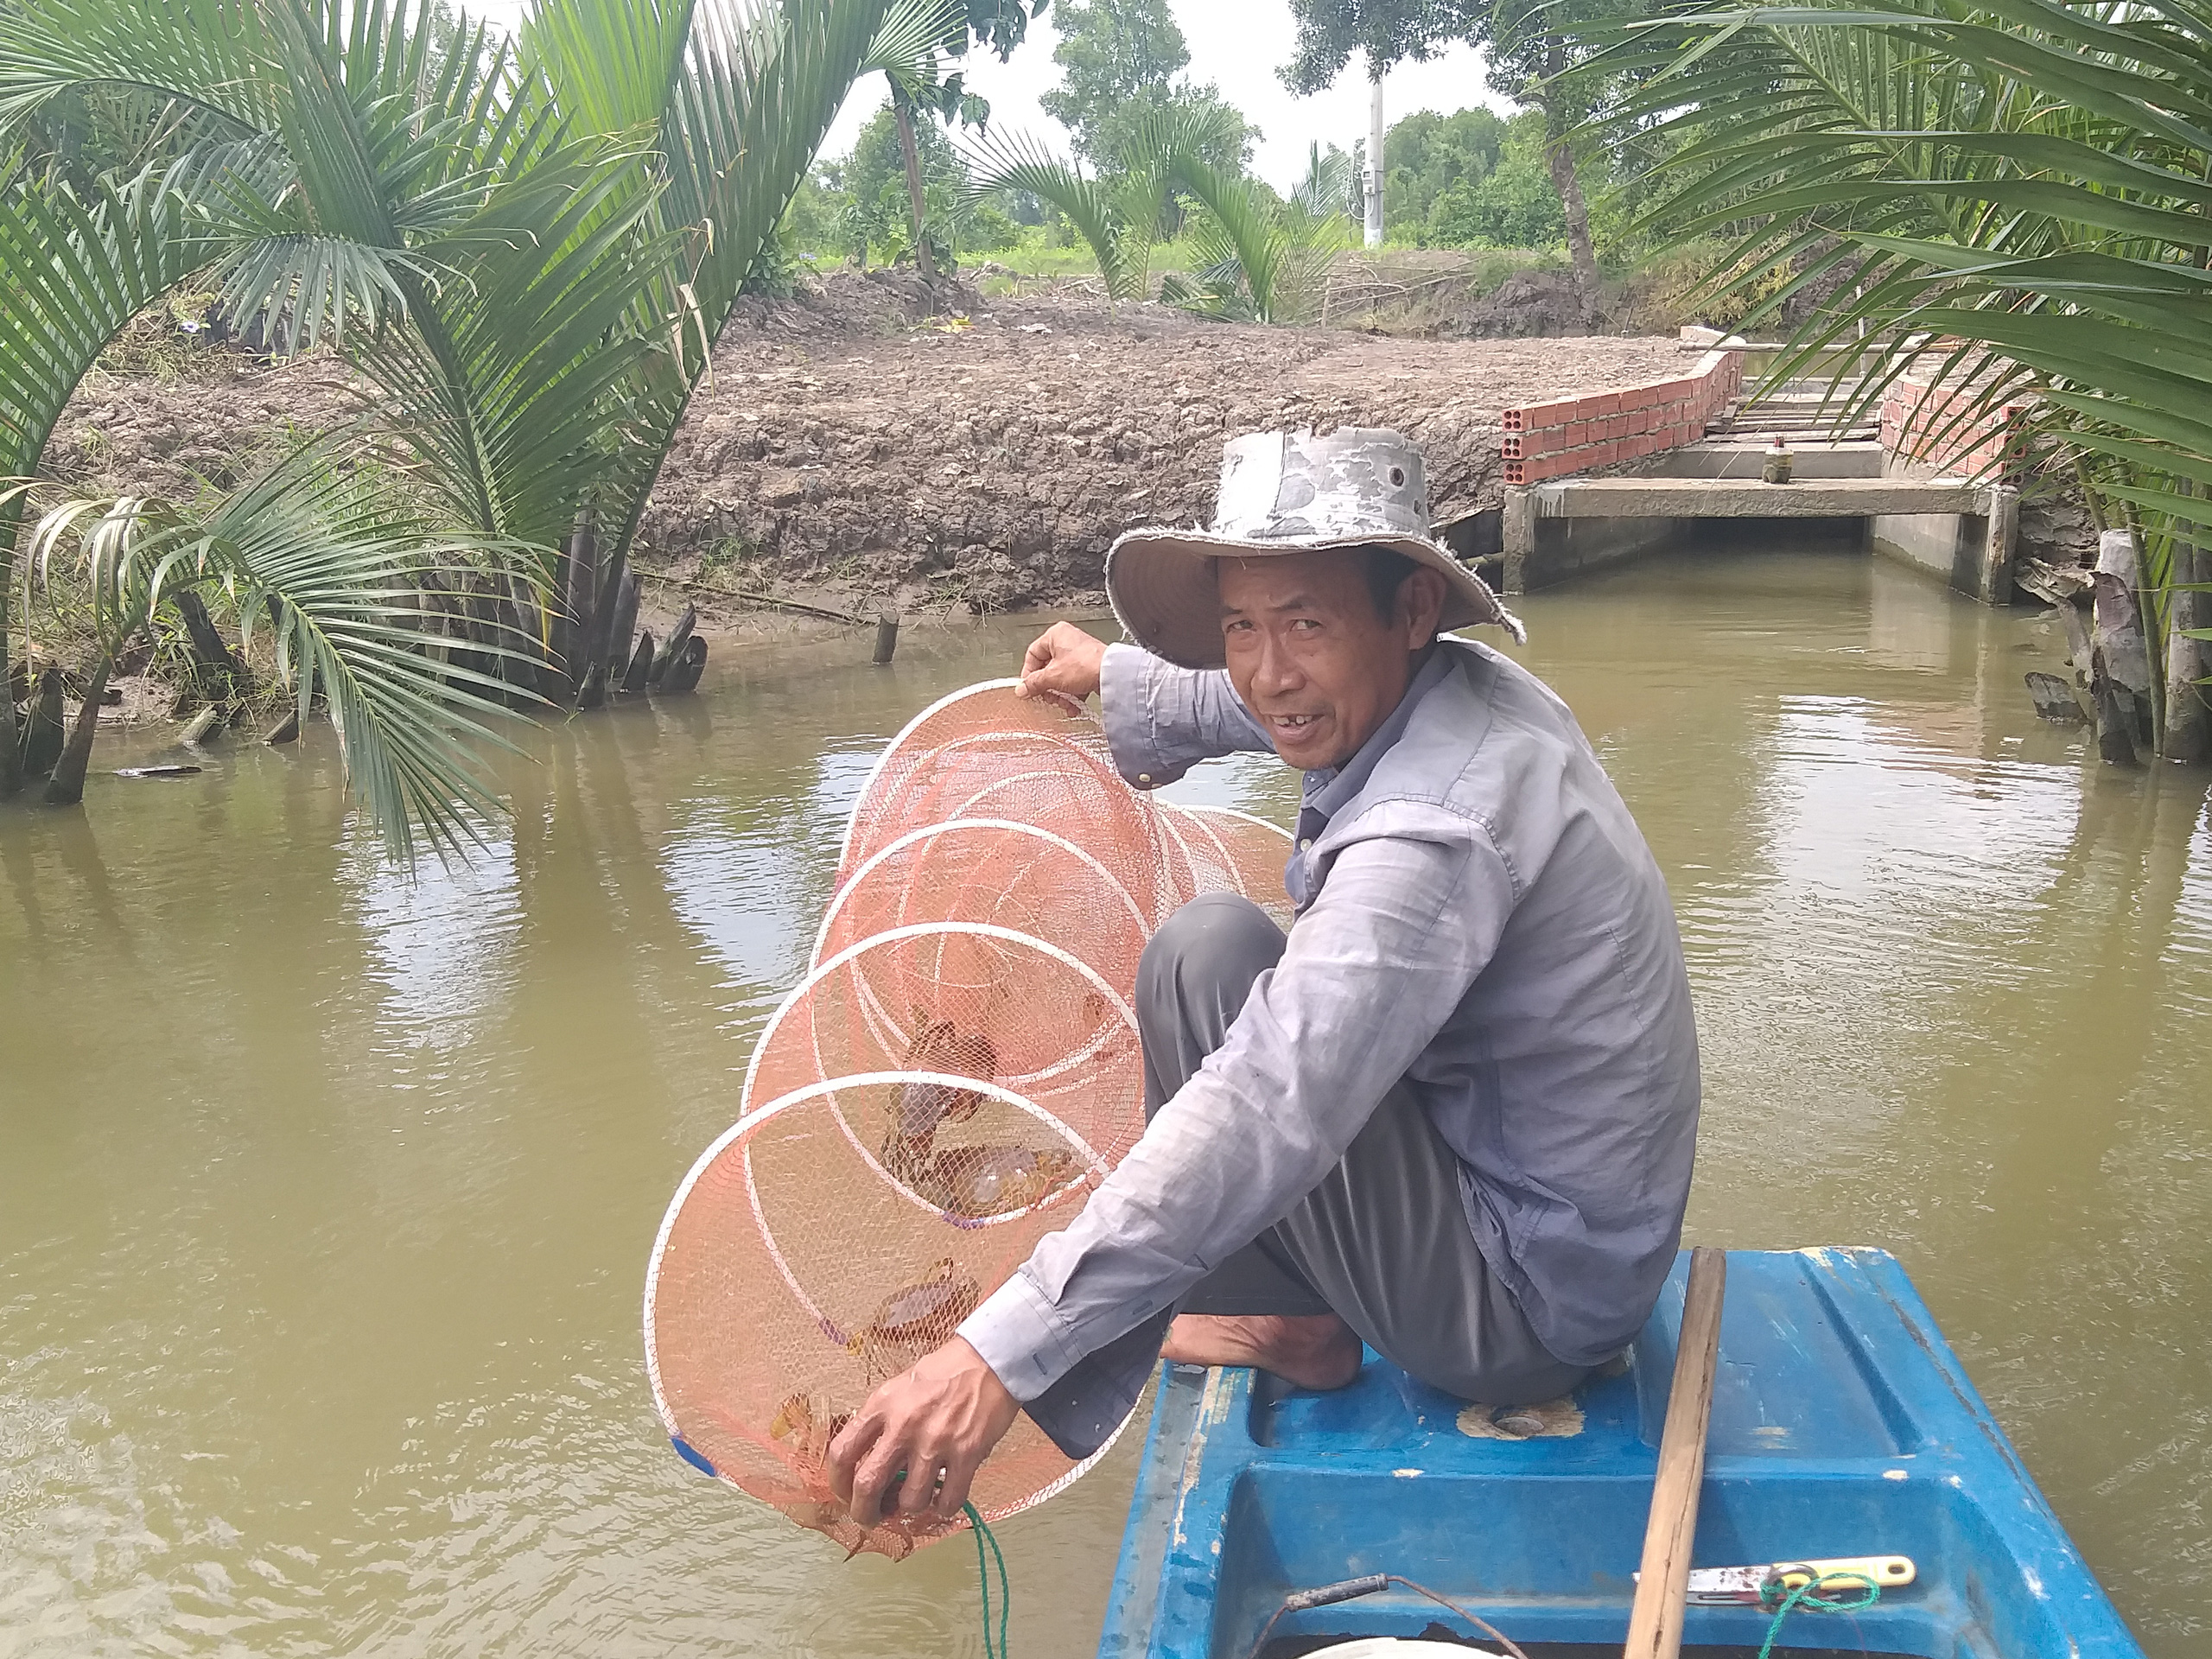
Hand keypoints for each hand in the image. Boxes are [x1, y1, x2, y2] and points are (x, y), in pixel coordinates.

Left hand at [827, 1337, 1021, 1527]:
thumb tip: (866, 1460)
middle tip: (872, 1517)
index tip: (845, 1493)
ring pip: (910, 1501)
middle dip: (865, 1512)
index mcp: (882, 1405)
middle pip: (867, 1485)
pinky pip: (949, 1501)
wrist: (989, 1361)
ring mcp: (936, 1442)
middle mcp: (903, 1425)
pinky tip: (944, 1498)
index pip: (842, 1452)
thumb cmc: (943, 1373)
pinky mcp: (967, 1454)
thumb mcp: (899, 1387)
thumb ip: (880, 1421)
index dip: (837, 1483)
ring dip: (911, 1508)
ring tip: (916, 1499)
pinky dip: (944, 1508)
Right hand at [1017, 622, 1105, 701]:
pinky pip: (1074, 681)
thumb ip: (1034, 683)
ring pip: (1061, 677)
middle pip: (1047, 668)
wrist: (1112, 675)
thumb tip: (1022, 689)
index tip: (1028, 688)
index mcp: (1055, 635)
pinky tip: (1073, 705)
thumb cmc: (1086, 665)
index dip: (1029, 673)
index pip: (1033, 654)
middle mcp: (1067, 641)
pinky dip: (1072, 694)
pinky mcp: (1089, 667)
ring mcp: (1079, 654)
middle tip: (1047, 697)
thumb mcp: (1052, 677)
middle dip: (1047, 687)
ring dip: (1060, 694)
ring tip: (1063, 703)